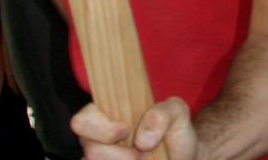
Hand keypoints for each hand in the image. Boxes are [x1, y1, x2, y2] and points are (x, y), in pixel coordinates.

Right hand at [71, 98, 197, 159]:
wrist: (184, 156)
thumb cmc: (175, 130)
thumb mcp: (176, 112)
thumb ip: (162, 113)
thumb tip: (143, 138)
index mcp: (108, 115)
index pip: (82, 120)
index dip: (101, 128)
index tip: (126, 130)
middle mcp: (100, 140)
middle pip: (90, 151)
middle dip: (117, 154)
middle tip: (141, 153)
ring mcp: (104, 159)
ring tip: (145, 159)